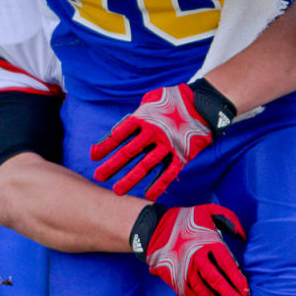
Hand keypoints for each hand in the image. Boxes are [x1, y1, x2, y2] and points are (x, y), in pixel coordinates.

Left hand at [90, 81, 234, 200]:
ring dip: (130, 179)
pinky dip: (159, 185)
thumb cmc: (172, 100)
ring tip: (117, 190)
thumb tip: (115, 132)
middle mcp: (153, 133)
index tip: (93, 156)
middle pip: (128, 152)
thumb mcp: (150, 100)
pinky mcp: (182, 155)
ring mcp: (168, 145)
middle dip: (112, 166)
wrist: (203, 104)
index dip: (105, 146)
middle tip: (98, 177)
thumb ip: (134, 117)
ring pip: (146, 166)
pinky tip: (148, 195)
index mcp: (143, 118)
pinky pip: (168, 173)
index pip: (118, 134)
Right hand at [145, 204, 248, 295]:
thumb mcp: (208, 211)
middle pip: (216, 281)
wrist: (154, 228)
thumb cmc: (185, 220)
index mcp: (207, 241)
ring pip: (204, 293)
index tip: (246, 292)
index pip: (226, 263)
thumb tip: (243, 236)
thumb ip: (229, 220)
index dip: (238, 279)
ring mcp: (185, 270)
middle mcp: (196, 258)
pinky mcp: (176, 280)